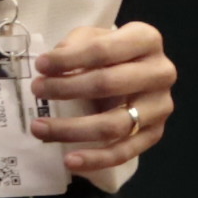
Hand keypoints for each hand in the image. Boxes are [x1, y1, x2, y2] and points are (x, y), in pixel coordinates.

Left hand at [33, 20, 173, 175]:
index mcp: (146, 40)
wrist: (136, 71)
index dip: (69, 59)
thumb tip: (51, 65)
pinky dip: (95, 159)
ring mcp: (160, 107)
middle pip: (108, 84)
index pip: (103, 50)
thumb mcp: (94, 37)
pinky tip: (69, 160)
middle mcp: (161, 72)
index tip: (40, 65)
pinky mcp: (154, 134)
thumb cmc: (111, 52)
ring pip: (114, 124)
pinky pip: (123, 153)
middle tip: (37, 91)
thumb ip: (75, 45)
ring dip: (72, 129)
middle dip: (66, 89)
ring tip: (40, 128)